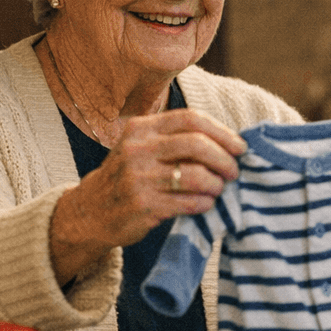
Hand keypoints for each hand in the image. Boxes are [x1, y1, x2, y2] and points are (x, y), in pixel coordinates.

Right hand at [51, 109, 244, 283]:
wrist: (90, 212)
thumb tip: (229, 144)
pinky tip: (206, 204)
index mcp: (141, 128)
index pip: (190, 119)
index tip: (240, 147)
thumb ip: (175, 141)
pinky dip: (204, 203)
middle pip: (196, 144)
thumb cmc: (129, 178)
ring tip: (219, 190)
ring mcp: (138, 178)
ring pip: (195, 175)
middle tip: (234, 171)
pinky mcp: (143, 205)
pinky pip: (188, 202)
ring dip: (216, 184)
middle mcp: (138, 149)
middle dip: (224, 159)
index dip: (222, 132)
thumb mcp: (142, 149)